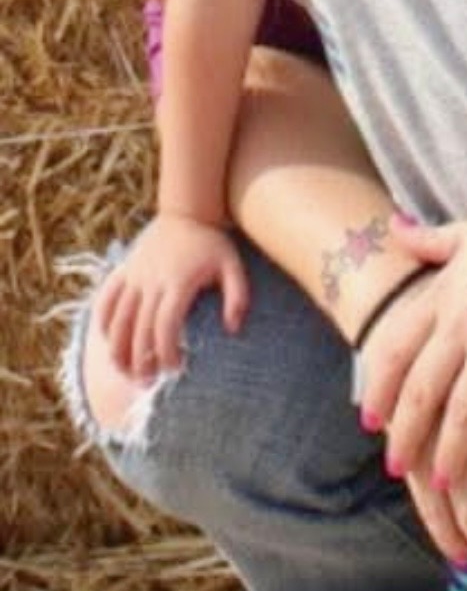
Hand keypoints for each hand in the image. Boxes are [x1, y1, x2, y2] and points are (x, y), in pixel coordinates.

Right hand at [94, 214, 248, 374]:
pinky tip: (108, 342)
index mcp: (177, 283)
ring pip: (117, 319)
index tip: (175, 369)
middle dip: (142, 360)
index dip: (166, 352)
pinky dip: (103, 322)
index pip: (165, 327)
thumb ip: (238, 297)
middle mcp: (150, 281)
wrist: (186, 208)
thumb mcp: (234, 265)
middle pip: (139, 329)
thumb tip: (233, 329)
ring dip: (118, 349)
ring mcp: (133, 276)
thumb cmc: (212, 242)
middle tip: (148, 383)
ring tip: (125, 372)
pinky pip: (106, 299)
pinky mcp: (123, 270)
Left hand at [358, 191, 466, 483]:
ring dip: (451, 450)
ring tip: (441, 481)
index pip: (398, 348)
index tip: (368, 418)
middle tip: (394, 465)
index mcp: (447, 294)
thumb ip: (432, 239)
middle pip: (424, 389)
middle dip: (406, 432)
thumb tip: (393, 229)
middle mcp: (465, 325)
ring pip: (465, 410)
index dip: (380, 386)